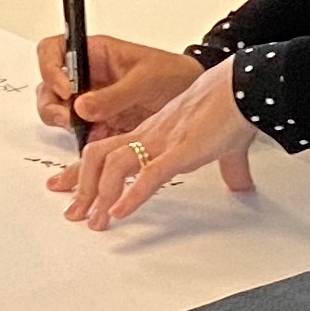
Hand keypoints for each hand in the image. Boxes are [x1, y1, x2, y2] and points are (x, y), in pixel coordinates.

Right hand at [34, 32, 201, 137]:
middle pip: (49, 85)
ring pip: (58, 111)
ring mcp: (90, 100)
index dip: (50, 67)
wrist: (197, 101)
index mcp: (94, 53)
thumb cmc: (174, 75)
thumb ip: (114, 94)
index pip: (54, 50)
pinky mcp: (99, 123)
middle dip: (52, 103)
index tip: (64, 88)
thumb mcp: (145, 79)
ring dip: (63, 123)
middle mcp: (86, 76)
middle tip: (67, 118)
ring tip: (82, 132)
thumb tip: (81, 106)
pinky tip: (96, 147)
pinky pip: (79, 134)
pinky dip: (82, 143)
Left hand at [48, 60, 257, 227]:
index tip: (66, 186)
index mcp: (152, 132)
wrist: (243, 88)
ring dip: (102, 197)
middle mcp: (149, 136)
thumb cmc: (231, 109)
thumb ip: (228, 166)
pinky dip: (132, 195)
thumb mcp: (223, 145)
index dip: (82, 170)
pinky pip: (148, 174)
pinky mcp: (180, 151)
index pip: (105, 150)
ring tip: (96, 222)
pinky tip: (120, 212)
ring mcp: (162, 143)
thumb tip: (241, 185)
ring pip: (115, 166)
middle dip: (81, 187)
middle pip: (98, 157)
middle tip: (72, 213)